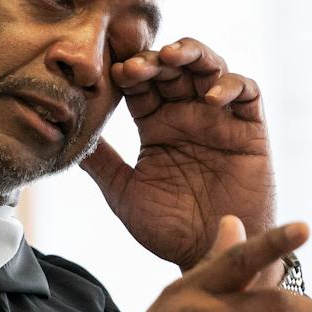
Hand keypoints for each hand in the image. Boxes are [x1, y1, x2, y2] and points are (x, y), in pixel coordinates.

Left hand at [82, 38, 276, 275]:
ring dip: (192, 54)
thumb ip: (100, 161)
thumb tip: (61, 134)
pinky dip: (231, 84)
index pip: (141, 84)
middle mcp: (186, 115)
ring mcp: (219, 118)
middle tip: (136, 65)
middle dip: (154, 58)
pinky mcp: (250, 130)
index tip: (111, 74)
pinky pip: (247, 92)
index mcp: (155, 125)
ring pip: (209, 68)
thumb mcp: (124, 193)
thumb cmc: (168, 230)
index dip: (128, 71)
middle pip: (172, 67)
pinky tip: (210, 97)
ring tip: (172, 56)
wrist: (211, 256)